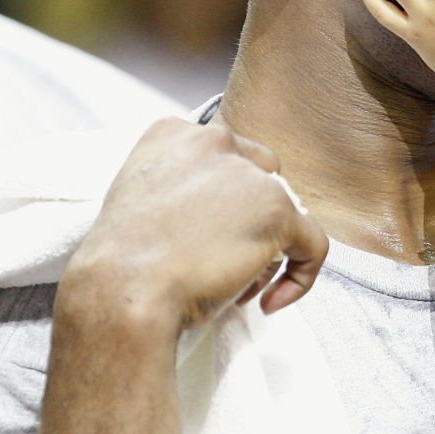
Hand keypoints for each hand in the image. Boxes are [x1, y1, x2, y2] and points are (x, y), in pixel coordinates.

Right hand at [61, 118, 328, 333]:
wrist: (123, 290)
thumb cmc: (121, 262)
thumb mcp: (141, 199)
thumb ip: (181, 188)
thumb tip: (223, 216)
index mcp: (174, 132)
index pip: (222, 159)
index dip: (223, 204)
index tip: (204, 237)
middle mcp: (216, 140)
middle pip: (260, 177)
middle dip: (249, 222)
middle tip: (222, 262)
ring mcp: (251, 176)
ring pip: (284, 212)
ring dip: (266, 252)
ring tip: (235, 288)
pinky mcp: (278, 212)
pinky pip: (313, 245)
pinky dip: (300, 276)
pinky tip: (269, 301)